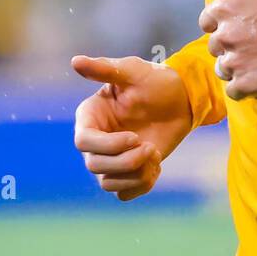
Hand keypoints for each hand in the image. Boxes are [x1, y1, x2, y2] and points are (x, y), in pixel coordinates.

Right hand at [71, 55, 192, 201]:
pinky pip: (124, 194)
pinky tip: (156, 165)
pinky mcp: (127, 173)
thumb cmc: (155, 81)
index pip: (83, 142)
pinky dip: (141, 185)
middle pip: (94, 166)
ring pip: (108, 184)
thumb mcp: (132, 71)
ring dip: (135, 174)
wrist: (181, 100)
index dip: (108, 145)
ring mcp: (110, 159)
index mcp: (90, 117)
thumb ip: (104, 69)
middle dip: (126, 161)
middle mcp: (95, 140)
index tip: (134, 137)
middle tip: (151, 147)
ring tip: (155, 154)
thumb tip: (75, 61)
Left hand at [199, 0, 256, 98]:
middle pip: (215, 45)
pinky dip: (246, 84)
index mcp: (226, 8)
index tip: (246, 24)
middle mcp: (224, 35)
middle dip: (232, 43)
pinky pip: (233, 89)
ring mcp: (234, 62)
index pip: (207, 21)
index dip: (226, 22)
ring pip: (223, 68)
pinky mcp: (245, 85)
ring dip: (238, 65)